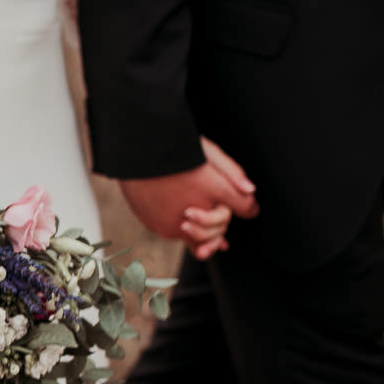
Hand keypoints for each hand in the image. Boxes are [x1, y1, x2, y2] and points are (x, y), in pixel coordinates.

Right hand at [119, 137, 258, 259]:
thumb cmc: (173, 149)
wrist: (134, 152)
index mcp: (215, 191)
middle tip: (221, 212)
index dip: (247, 206)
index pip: (244, 207)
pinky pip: (174, 231)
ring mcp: (174, 225)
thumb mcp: (208, 152)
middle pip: (220, 230)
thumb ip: (232, 173)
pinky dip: (177, 223)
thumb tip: (250, 191)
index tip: (247, 207)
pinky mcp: (157, 227)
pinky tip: (173, 207)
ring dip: (199, 228)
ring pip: (196, 235)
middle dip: (222, 222)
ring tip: (195, 214)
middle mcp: (197, 214)